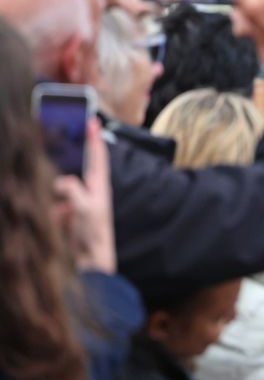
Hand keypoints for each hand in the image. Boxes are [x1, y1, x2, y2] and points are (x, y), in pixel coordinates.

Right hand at [53, 119, 115, 272]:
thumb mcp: (84, 209)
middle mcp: (91, 191)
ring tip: (48, 161)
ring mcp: (79, 200)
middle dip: (77, 147)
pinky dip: (52, 197)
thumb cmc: (93, 234)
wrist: (90, 260)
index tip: (92, 120)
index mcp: (99, 187)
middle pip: (82, 163)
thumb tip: (61, 181)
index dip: (94, 138)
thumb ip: (73, 191)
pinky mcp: (68, 211)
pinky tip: (52, 204)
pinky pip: (57, 198)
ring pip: (67, 180)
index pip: (97, 157)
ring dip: (59, 174)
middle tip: (70, 129)